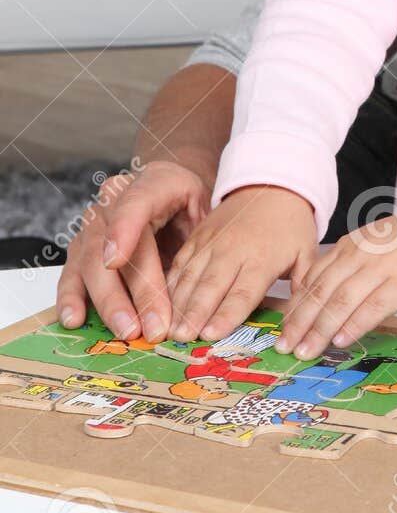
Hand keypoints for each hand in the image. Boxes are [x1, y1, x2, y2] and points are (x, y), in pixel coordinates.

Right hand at [56, 160, 210, 341]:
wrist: (177, 195)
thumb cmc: (194, 207)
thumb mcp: (207, 214)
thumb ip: (197, 245)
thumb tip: (192, 301)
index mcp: (152, 183)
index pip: (135, 203)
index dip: (123, 229)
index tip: (115, 260)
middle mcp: (113, 200)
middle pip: (111, 244)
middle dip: (129, 290)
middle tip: (144, 326)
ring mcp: (93, 224)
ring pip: (90, 262)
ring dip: (107, 301)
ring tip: (123, 329)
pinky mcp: (81, 248)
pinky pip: (72, 273)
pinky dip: (72, 298)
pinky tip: (74, 318)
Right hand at [165, 185, 318, 344]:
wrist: (272, 186)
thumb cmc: (291, 226)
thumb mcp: (306, 254)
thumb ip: (303, 288)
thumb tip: (301, 322)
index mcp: (262, 258)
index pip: (243, 292)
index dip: (226, 315)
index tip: (211, 334)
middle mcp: (233, 250)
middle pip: (211, 286)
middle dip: (195, 313)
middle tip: (181, 338)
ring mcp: (211, 242)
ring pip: (190, 276)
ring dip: (177, 303)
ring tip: (167, 328)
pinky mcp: (197, 237)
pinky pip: (179, 263)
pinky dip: (169, 284)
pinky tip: (162, 305)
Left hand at [275, 187, 396, 358]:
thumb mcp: (375, 247)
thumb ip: (351, 268)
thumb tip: (326, 302)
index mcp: (349, 247)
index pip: (311, 280)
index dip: (294, 308)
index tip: (280, 331)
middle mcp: (359, 255)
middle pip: (320, 292)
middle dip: (299, 323)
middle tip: (284, 347)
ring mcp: (382, 268)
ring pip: (341, 301)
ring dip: (320, 329)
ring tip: (306, 351)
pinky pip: (374, 306)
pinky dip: (354, 325)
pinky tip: (341, 341)